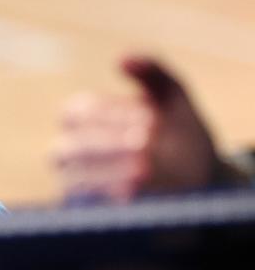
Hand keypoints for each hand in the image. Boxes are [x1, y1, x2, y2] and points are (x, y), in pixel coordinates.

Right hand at [55, 57, 225, 201]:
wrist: (199, 179)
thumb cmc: (179, 135)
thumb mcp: (173, 98)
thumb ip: (153, 72)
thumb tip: (122, 58)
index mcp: (84, 117)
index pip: (79, 113)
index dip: (113, 116)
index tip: (151, 122)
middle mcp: (71, 151)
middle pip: (69, 147)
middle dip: (108, 146)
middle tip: (146, 145)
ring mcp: (75, 183)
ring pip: (74, 178)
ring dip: (109, 173)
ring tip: (146, 169)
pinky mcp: (86, 211)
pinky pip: (85, 207)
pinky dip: (108, 198)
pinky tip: (133, 194)